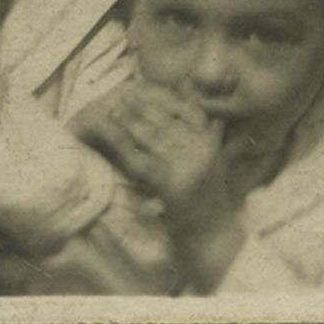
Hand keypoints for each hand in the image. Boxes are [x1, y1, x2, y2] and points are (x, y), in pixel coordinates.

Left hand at [70, 80, 223, 214]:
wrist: (214, 235)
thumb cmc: (209, 198)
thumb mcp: (214, 159)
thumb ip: (207, 132)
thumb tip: (193, 102)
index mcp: (210, 142)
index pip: (183, 110)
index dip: (160, 98)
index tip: (141, 88)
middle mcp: (201, 150)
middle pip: (164, 121)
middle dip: (139, 106)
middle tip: (119, 93)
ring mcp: (187, 166)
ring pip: (150, 136)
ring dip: (127, 120)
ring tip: (109, 107)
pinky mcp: (170, 184)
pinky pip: (139, 159)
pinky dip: (121, 144)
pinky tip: (109, 135)